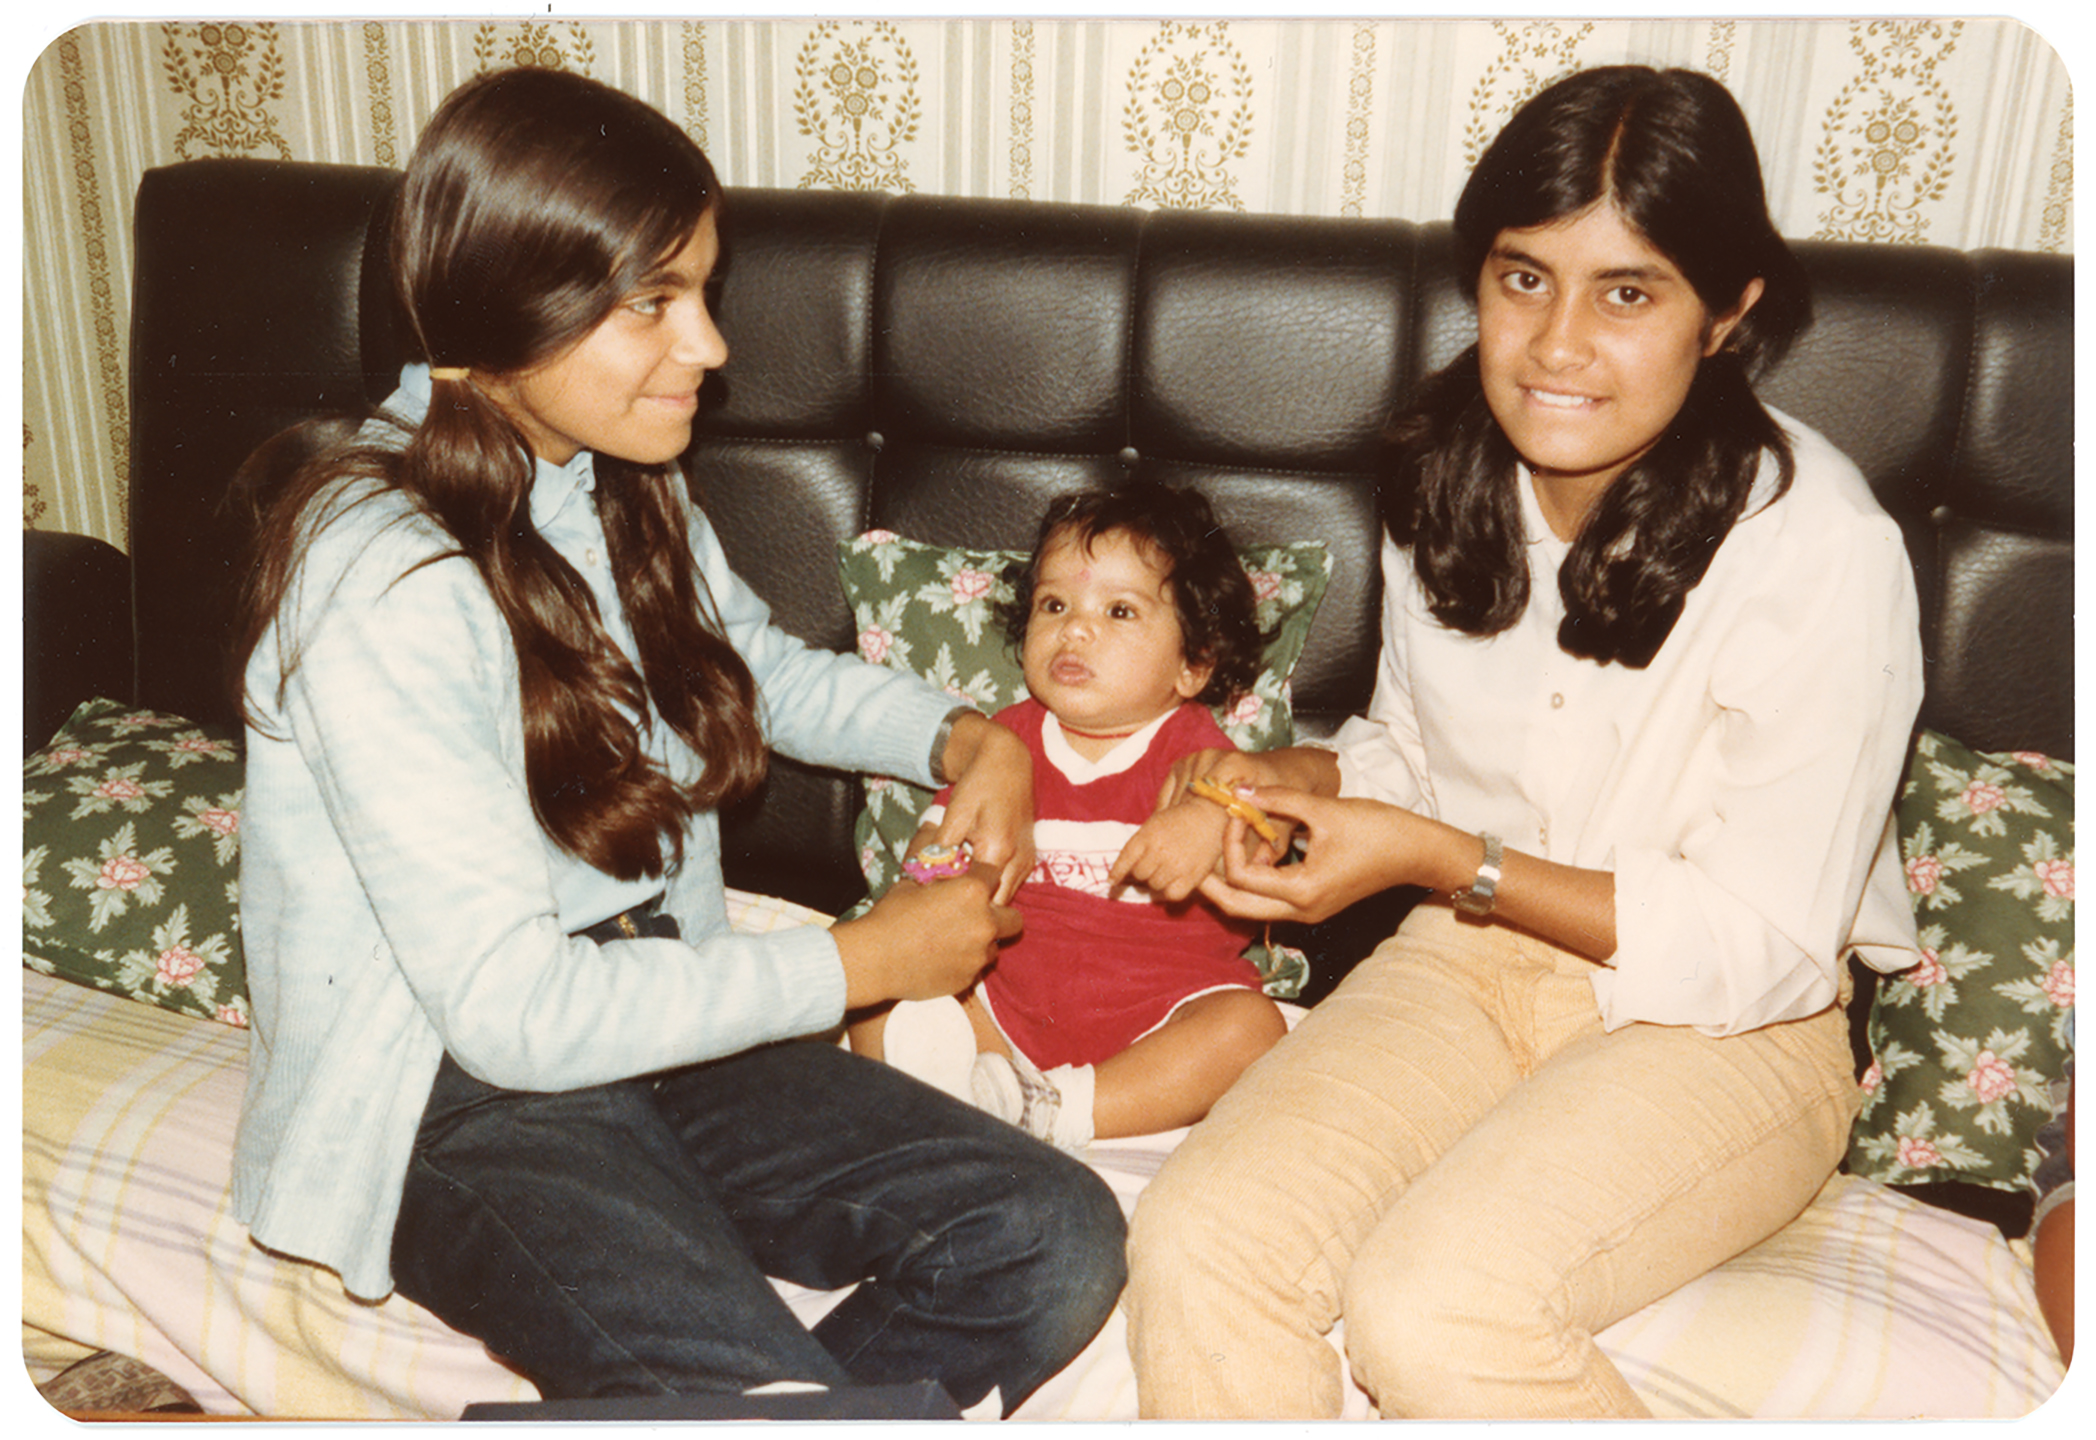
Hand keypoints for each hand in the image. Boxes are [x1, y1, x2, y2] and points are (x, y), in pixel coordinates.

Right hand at [832, 862, 1020, 1008]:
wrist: (875, 960)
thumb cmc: (891, 916)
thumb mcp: (911, 880)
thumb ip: (930, 858)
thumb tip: (931, 827)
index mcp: (973, 892)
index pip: (994, 875)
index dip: (981, 878)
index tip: (969, 883)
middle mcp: (985, 923)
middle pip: (1014, 918)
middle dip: (998, 914)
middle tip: (974, 915)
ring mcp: (979, 955)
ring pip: (996, 945)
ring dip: (982, 941)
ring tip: (954, 939)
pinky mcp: (969, 979)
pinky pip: (977, 967)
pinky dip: (966, 962)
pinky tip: (943, 957)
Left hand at [935, 713, 1034, 902]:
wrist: (1007, 763)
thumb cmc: (979, 785)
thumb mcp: (955, 815)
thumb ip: (942, 849)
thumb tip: (924, 875)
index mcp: (998, 851)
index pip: (976, 896)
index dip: (955, 902)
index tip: (935, 899)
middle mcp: (1019, 861)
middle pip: (994, 904)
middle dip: (972, 905)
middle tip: (945, 900)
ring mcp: (1027, 861)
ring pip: (1005, 897)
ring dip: (984, 898)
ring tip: (958, 890)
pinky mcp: (1029, 857)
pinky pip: (1011, 885)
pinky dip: (994, 887)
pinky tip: (973, 878)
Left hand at [1110, 799, 1242, 902]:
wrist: (1210, 816)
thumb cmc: (1180, 818)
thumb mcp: (1155, 822)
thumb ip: (1140, 842)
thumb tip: (1126, 866)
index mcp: (1147, 836)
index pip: (1125, 859)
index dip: (1117, 873)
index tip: (1111, 882)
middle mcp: (1158, 852)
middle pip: (1140, 875)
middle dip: (1145, 870)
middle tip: (1156, 863)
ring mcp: (1175, 866)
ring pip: (1155, 886)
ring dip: (1158, 880)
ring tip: (1169, 868)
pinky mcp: (1191, 877)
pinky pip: (1172, 894)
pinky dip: (1172, 890)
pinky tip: (1177, 880)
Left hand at [1197, 786, 1425, 923]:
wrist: (1417, 851)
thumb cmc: (1377, 830)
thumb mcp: (1324, 809)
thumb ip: (1279, 800)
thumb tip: (1240, 790)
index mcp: (1300, 892)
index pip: (1240, 877)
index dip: (1230, 843)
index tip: (1238, 812)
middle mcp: (1300, 911)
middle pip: (1235, 907)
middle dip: (1210, 881)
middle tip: (1195, 853)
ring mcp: (1307, 912)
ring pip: (1251, 906)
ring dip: (1233, 879)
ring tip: (1225, 845)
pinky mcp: (1314, 903)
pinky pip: (1271, 899)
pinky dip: (1256, 878)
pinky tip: (1257, 849)